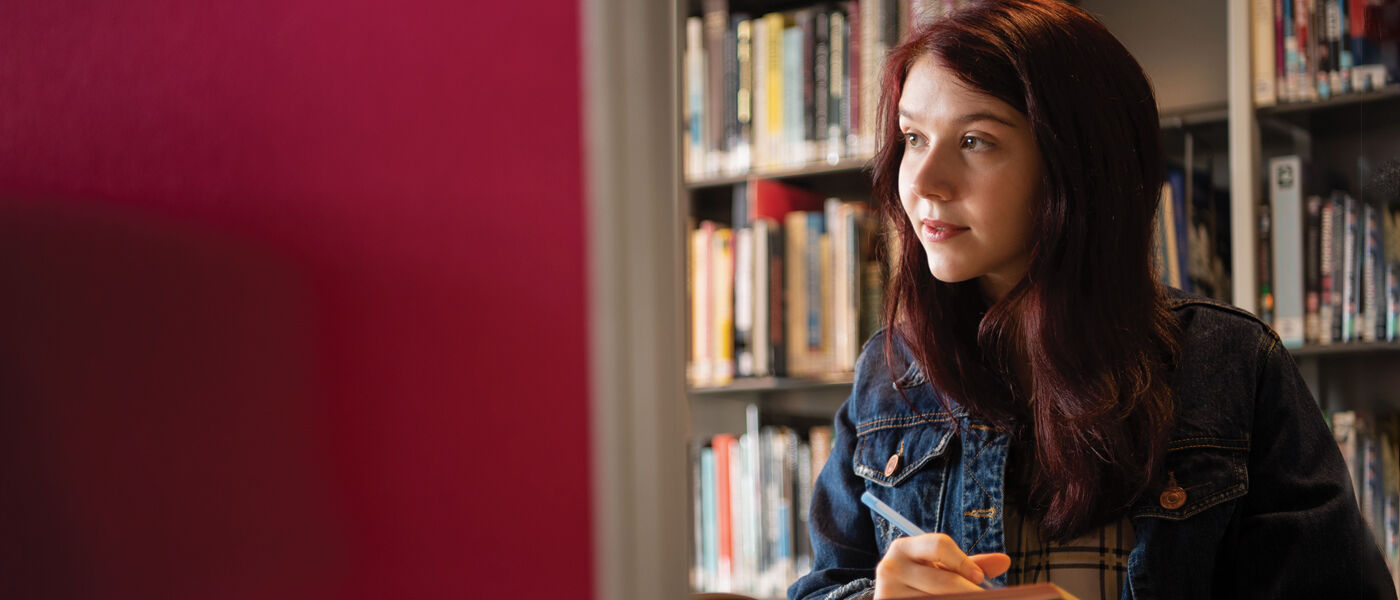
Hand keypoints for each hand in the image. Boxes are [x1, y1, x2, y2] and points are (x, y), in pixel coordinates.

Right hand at [873, 533, 1010, 597]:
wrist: (894, 597)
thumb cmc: (921, 582)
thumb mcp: (940, 569)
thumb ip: (968, 565)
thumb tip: (1005, 560)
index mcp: (903, 548)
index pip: (939, 545)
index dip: (963, 562)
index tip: (979, 579)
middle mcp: (890, 567)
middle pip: (942, 581)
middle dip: (968, 591)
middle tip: (985, 597)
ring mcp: (888, 591)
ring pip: (936, 599)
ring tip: (967, 598)